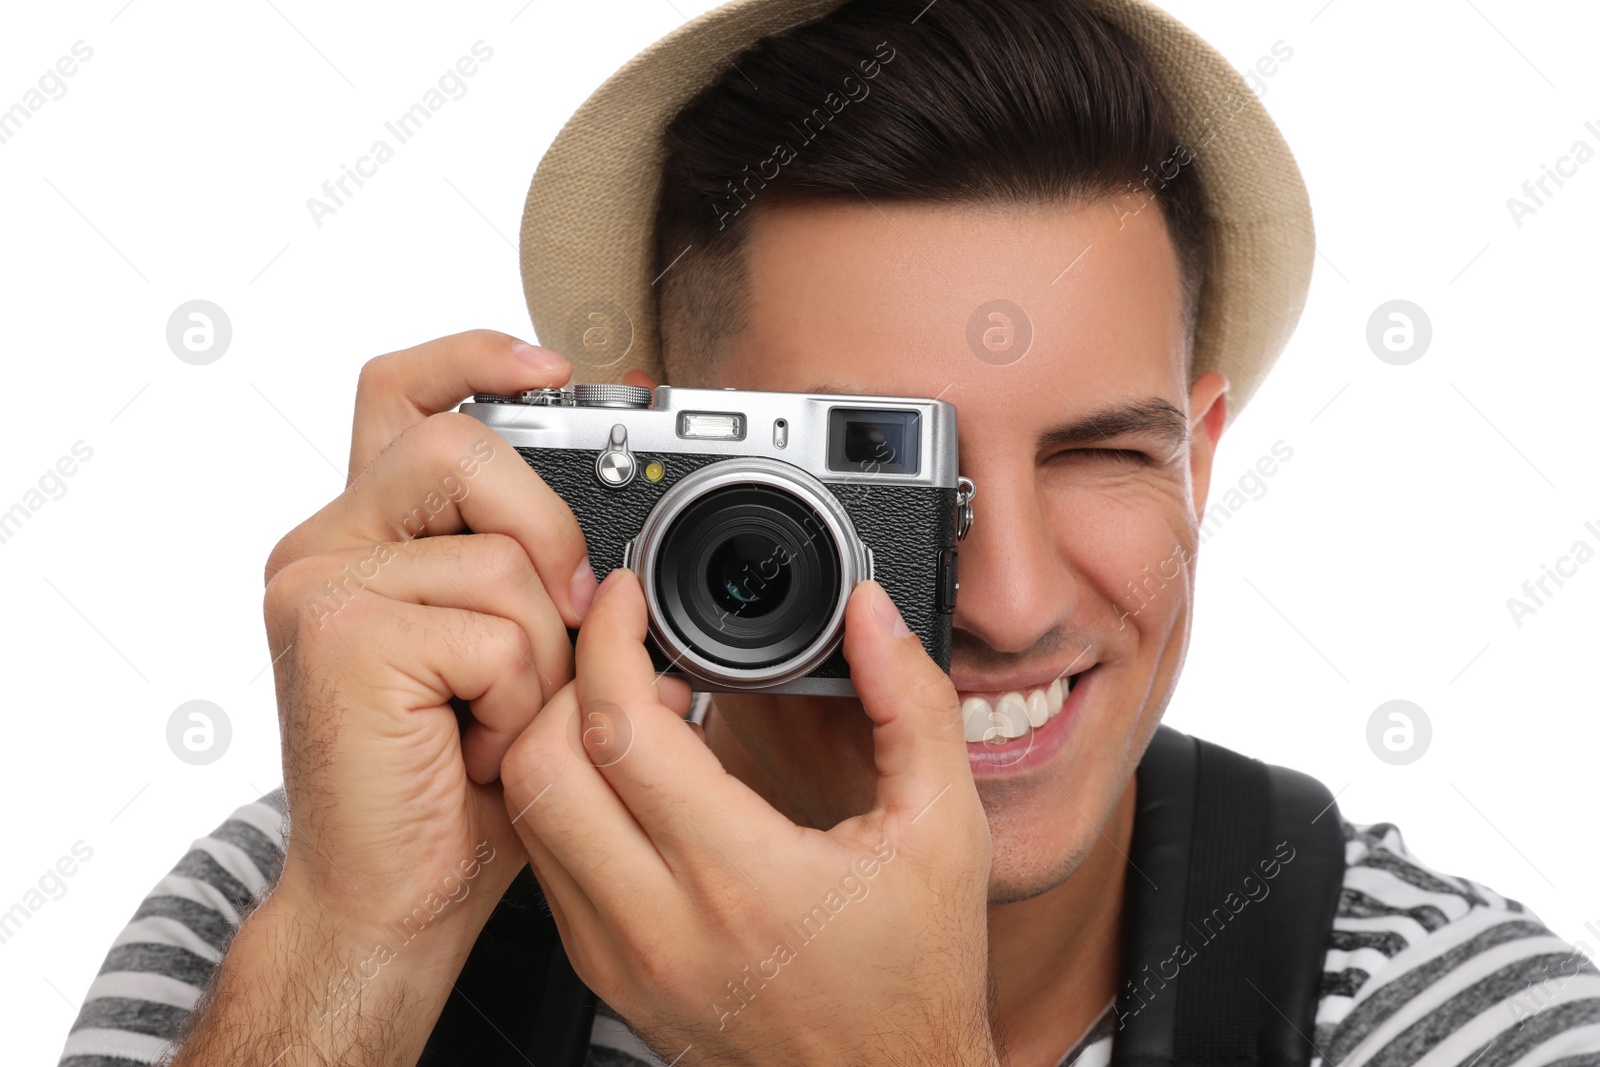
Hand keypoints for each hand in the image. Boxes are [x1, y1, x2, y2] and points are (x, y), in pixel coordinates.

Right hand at [172, 331, 596, 1066]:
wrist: (392, 898)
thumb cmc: (455, 785)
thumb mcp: (514, 657)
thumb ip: (539, 579)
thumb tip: (622, 550)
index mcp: (366, 537)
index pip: (403, 393)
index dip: (476, 356)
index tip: (556, 368)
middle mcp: (327, 545)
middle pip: (464, 446)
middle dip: (547, 534)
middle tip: (555, 626)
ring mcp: (320, 582)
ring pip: (501, 552)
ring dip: (537, 652)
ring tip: (494, 717)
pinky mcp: (340, 632)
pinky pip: (494, 629)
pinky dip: (516, 699)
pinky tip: (473, 748)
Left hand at [501, 569, 999, 1066]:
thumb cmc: (914, 979)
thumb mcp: (946, 831)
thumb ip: (912, 708)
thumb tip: (871, 617)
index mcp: (740, 878)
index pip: (621, 730)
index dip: (613, 641)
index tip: (631, 599)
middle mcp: (659, 924)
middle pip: (541, 765)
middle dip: (571, 680)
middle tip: (631, 653)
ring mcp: (620, 957)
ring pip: (529, 814)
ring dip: (562, 739)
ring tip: (640, 711)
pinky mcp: (607, 974)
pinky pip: (547, 863)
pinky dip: (570, 800)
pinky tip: (635, 782)